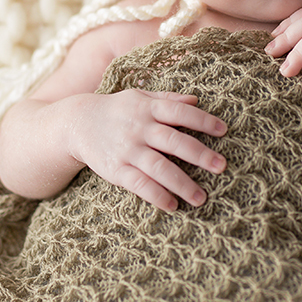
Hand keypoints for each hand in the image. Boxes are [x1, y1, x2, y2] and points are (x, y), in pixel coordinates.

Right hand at [70, 89, 226, 212]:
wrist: (78, 123)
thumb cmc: (117, 109)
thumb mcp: (140, 96)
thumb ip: (168, 98)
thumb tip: (196, 100)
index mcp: (148, 108)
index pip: (180, 113)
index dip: (202, 120)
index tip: (224, 130)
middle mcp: (140, 129)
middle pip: (174, 142)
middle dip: (200, 154)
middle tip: (222, 166)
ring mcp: (128, 150)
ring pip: (159, 168)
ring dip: (182, 183)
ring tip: (201, 198)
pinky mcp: (116, 170)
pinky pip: (139, 185)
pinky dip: (156, 195)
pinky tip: (172, 205)